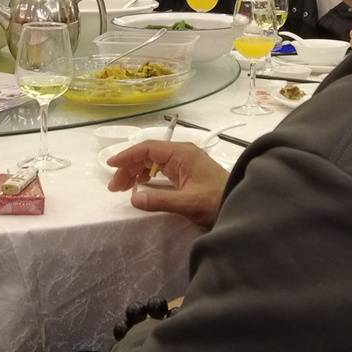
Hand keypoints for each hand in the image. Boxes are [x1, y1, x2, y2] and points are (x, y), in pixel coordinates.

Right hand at [105, 141, 227, 227]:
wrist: (241, 203)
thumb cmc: (216, 200)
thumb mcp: (188, 203)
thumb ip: (160, 200)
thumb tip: (133, 199)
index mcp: (181, 153)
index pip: (148, 148)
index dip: (127, 156)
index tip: (110, 165)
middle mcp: (182, 153)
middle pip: (148, 155)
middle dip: (129, 168)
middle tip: (114, 187)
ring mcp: (185, 162)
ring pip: (154, 162)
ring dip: (136, 172)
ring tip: (123, 188)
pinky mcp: (187, 172)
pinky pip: (162, 169)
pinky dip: (148, 176)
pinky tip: (140, 185)